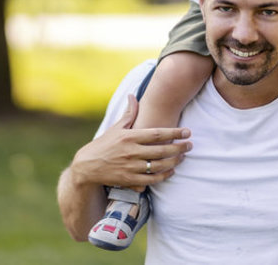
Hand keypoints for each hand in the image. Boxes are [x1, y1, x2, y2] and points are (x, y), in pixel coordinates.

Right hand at [70, 95, 192, 188]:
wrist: (87, 166)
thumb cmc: (104, 144)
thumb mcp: (116, 128)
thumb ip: (129, 114)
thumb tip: (133, 96)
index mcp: (129, 137)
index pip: (156, 134)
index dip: (174, 133)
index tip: (187, 132)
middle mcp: (131, 152)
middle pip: (161, 150)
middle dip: (179, 148)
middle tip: (190, 145)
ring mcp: (130, 167)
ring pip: (159, 166)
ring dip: (174, 161)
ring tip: (183, 157)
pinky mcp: (129, 180)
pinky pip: (151, 179)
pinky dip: (163, 176)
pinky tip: (171, 170)